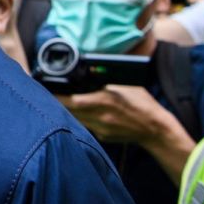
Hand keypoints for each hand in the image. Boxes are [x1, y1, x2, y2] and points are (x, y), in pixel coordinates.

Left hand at [56, 85, 172, 144]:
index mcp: (105, 100)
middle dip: (57, 101)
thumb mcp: (126, 84)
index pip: (72, 99)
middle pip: (68, 110)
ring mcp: (101, 128)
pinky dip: (80, 119)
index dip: (57, 94)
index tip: (48, 86)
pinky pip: (85, 126)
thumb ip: (107, 77)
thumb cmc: (142, 103)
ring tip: (61, 100)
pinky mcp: (103, 137)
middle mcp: (100, 116)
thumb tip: (90, 67)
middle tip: (49, 93)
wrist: (156, 129)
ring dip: (67, 110)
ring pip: (75, 119)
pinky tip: (82, 112)